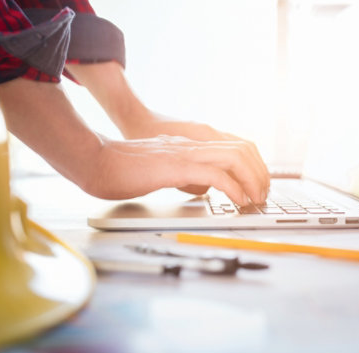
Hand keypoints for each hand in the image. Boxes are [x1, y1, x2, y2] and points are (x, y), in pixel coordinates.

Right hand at [88, 135, 269, 204]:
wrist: (95, 161)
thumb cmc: (121, 169)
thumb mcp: (163, 171)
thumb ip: (184, 174)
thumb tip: (203, 188)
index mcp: (190, 146)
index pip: (235, 146)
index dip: (254, 164)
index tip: (258, 185)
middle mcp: (192, 145)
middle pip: (243, 149)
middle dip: (260, 172)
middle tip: (263, 195)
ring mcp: (185, 153)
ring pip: (235, 158)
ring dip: (253, 180)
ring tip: (256, 199)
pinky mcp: (176, 167)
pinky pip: (216, 175)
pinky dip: (233, 188)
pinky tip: (237, 201)